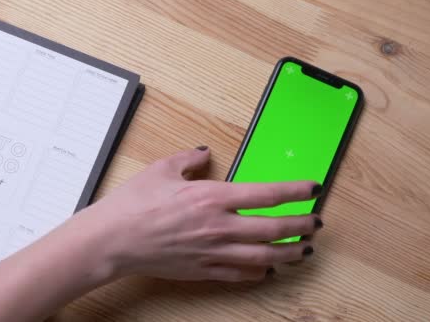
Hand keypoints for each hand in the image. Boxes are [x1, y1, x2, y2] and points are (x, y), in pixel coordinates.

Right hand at [73, 147, 322, 281]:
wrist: (112, 240)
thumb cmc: (133, 204)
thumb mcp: (162, 169)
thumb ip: (190, 159)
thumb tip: (205, 154)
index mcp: (212, 197)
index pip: (266, 193)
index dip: (294, 191)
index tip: (311, 189)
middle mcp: (219, 227)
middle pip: (273, 228)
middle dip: (302, 226)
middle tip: (317, 223)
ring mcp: (213, 252)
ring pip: (264, 257)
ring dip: (289, 253)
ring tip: (305, 251)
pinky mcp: (203, 271)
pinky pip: (240, 275)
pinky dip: (259, 273)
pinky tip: (268, 270)